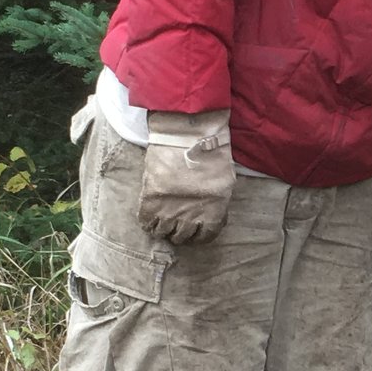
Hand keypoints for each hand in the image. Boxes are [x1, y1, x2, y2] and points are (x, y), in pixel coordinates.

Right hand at [138, 110, 233, 242]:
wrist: (187, 133)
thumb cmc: (210, 152)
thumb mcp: (224, 181)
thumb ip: (217, 202)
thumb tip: (211, 214)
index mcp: (214, 211)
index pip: (206, 236)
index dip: (199, 236)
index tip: (194, 233)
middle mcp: (192, 215)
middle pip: (183, 237)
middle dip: (180, 234)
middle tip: (175, 227)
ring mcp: (171, 209)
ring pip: (164, 233)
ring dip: (163, 230)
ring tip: (162, 223)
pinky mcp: (152, 200)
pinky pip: (147, 222)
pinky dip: (147, 224)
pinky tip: (149, 219)